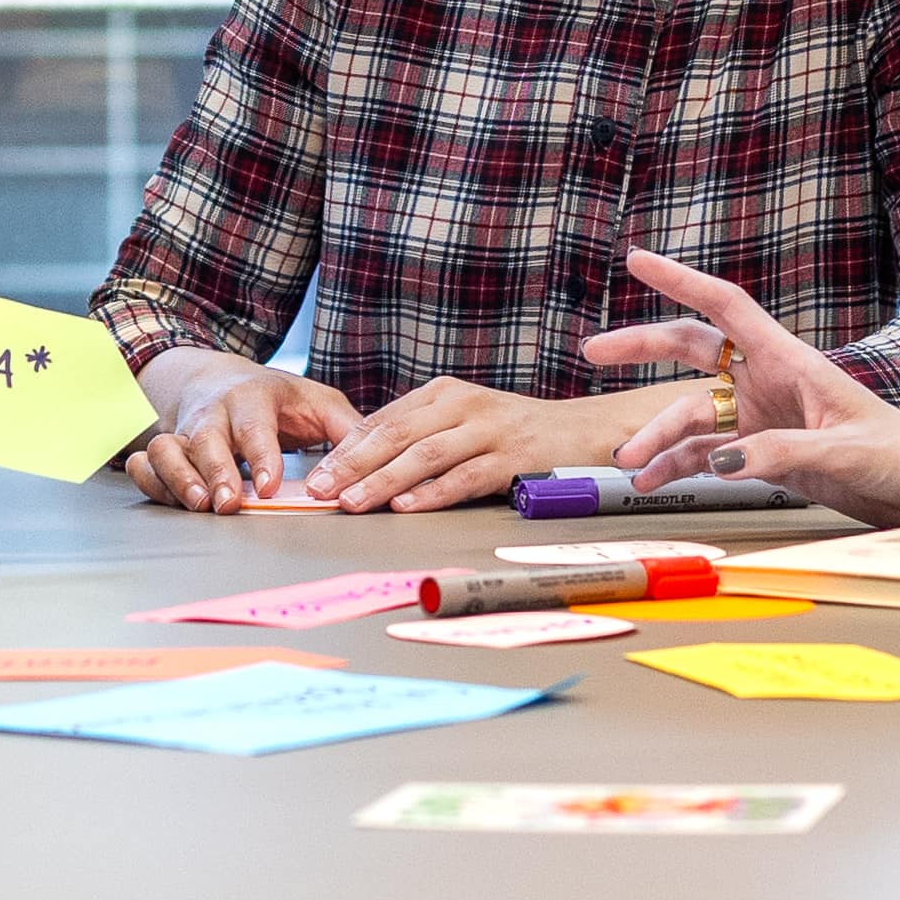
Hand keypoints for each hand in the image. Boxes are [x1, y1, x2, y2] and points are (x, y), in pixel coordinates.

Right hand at [122, 348, 353, 512]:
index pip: (255, 426)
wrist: (217, 379)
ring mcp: (185, 430)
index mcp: (252, 398)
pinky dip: (149, 479)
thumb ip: (346, 428)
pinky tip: (167, 497)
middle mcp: (214, 413)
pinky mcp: (166, 447)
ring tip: (199, 506)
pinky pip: (146, 462)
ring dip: (178, 478)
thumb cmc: (274, 398)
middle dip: (215, 472)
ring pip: (168, 449)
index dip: (261, 455)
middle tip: (229, 505)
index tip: (270, 486)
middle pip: (206, 438)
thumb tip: (380, 455)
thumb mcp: (315, 400)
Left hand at [297, 378, 639, 515]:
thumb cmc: (514, 433)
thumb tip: (362, 466)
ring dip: (384, 481)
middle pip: (396, 435)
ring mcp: (489, 428)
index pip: (383, 421)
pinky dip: (434, 492)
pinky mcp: (513, 456)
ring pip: (425, 455)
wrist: (583, 431)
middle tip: (321, 490)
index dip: (345, 449)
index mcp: (443, 393)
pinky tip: (408, 506)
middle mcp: (462, 403)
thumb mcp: (463, 422)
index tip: (316, 475)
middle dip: (353, 465)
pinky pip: (465, 476)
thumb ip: (421, 437)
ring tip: (354, 503)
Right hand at [589, 249, 899, 521]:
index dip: (680, 280)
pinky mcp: (763, 453)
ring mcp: (762, 416)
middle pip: (693, 352)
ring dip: (658, 437)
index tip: (636, 260)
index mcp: (790, 361)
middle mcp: (768, 382)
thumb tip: (723, 460)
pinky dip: (678, 466)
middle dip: (642, 349)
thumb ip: (784, 453)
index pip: (726, 306)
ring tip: (630, 464)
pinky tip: (655, 481)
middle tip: (594, 351)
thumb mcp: (846, 451)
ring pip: (693, 415)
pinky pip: (706, 453)